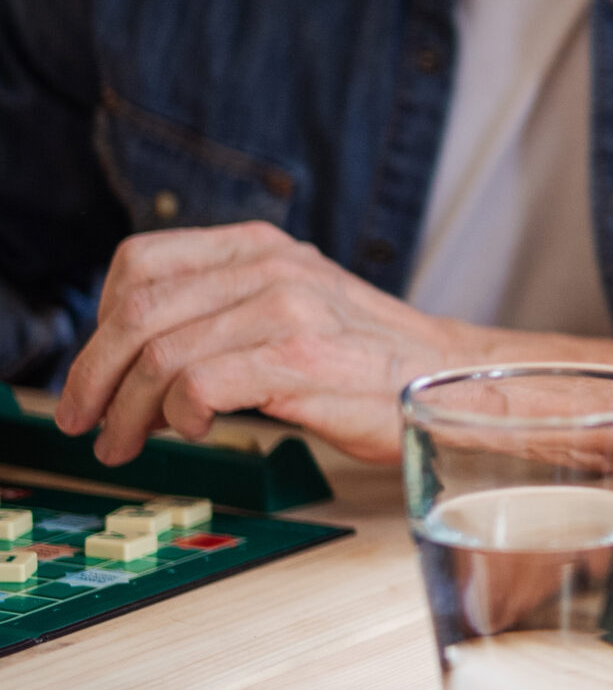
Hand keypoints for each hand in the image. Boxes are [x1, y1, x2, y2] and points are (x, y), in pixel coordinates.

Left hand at [54, 222, 479, 463]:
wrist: (450, 378)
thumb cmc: (368, 358)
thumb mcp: (293, 305)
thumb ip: (224, 310)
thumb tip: (133, 359)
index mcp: (259, 247)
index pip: (140, 263)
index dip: (100, 323)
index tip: (94, 372)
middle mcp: (270, 266)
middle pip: (138, 312)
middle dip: (94, 376)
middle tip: (85, 421)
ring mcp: (287, 309)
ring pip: (160, 354)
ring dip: (128, 411)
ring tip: (127, 443)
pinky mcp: (302, 359)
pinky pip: (199, 385)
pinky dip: (179, 415)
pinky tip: (193, 430)